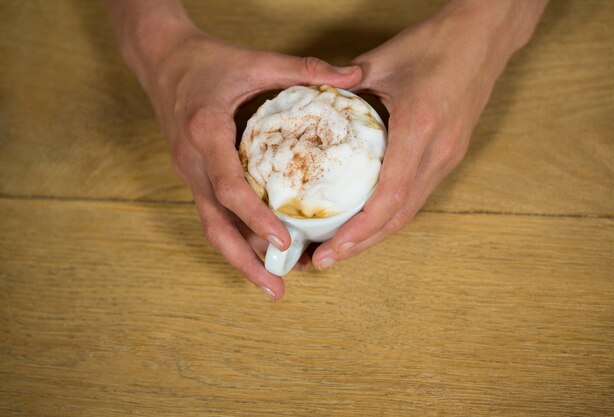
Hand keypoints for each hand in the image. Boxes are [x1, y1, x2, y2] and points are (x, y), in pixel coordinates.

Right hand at [145, 30, 362, 298]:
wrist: (160, 58)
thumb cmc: (205, 60)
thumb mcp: (255, 61)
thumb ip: (303, 69)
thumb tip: (353, 77)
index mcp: (205, 135)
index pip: (229, 188)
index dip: (255, 217)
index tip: (283, 241)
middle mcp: (193, 163)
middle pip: (214, 225)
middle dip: (244, 263)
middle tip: (277, 290)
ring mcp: (189, 173)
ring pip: (211, 226)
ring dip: (239, 257)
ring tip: (272, 282)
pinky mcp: (193, 174)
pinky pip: (212, 213)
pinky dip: (235, 235)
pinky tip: (259, 248)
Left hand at [311, 0, 546, 268]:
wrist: (485, 33)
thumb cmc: (437, 41)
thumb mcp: (382, 60)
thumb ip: (342, 87)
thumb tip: (307, 104)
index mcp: (420, 129)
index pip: (389, 197)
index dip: (358, 231)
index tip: (328, 250)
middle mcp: (439, 153)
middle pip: (398, 217)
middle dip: (359, 246)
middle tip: (321, 263)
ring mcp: (448, 157)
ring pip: (408, 211)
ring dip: (373, 236)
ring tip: (337, 250)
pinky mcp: (449, 155)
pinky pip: (416, 195)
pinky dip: (388, 215)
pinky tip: (364, 221)